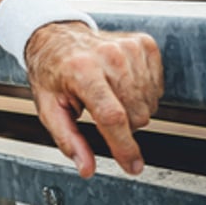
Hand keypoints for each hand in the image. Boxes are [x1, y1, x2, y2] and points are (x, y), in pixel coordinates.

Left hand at [25, 22, 162, 177]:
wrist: (57, 36)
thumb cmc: (52, 72)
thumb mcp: (48, 107)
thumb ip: (68, 139)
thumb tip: (86, 168)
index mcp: (81, 70)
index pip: (112, 116)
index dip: (124, 147)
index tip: (132, 167)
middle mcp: (108, 56)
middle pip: (136, 115)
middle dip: (122, 127)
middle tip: (99, 113)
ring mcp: (129, 48)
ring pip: (149, 105)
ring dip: (132, 110)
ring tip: (108, 95)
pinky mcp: (144, 44)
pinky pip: (157, 88)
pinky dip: (142, 94)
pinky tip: (121, 85)